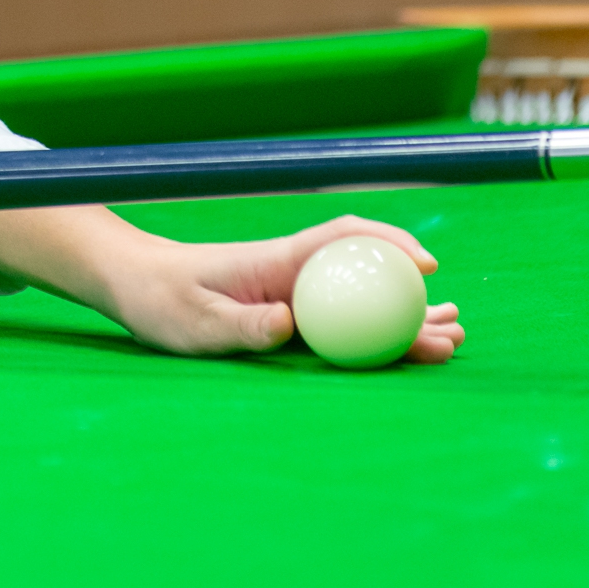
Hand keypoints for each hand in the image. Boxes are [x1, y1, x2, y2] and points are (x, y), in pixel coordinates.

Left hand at [0, 206, 464, 362]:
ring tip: (450, 338)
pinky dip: (377, 336)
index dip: (386, 244)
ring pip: (360, 304)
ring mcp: (291, 296)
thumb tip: (290, 324)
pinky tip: (409, 347)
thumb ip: (242, 325)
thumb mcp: (195, 320)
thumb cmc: (160, 299)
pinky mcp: (285, 317)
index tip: (425, 264)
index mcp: (274, 261)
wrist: (134, 287)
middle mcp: (291, 274)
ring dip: (404, 320)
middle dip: (412, 299)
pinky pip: (340, 325)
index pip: (340, 240)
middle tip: (454, 328)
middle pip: (363, 279)